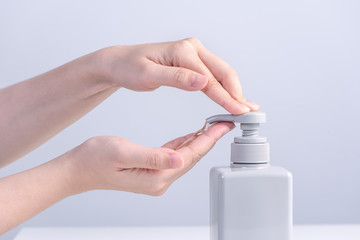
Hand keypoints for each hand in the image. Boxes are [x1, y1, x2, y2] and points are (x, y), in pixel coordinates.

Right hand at [66, 122, 234, 195]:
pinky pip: (174, 155)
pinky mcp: (152, 170)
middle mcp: (159, 180)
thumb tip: (179, 158)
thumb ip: (153, 156)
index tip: (222, 125)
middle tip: (224, 122)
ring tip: (213, 126)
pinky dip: (185, 143)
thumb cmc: (95, 159)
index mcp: (155, 177)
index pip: (189, 156)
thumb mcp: (124, 153)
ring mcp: (156, 176)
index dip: (208, 139)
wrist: (78, 169)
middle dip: (209, 139)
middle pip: (192, 157)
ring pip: (185, 156)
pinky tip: (192, 135)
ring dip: (200, 140)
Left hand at [96, 38, 258, 113]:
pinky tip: (231, 97)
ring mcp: (193, 53)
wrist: (121, 62)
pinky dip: (223, 87)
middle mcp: (192, 48)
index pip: (210, 79)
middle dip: (237, 93)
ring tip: (245, 107)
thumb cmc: (130, 67)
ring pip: (221, 73)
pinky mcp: (192, 61)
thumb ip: (176, 78)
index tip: (238, 112)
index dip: (226, 98)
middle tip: (249, 112)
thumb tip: (202, 82)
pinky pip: (213, 74)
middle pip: (223, 72)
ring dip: (234, 91)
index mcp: (183, 51)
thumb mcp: (148, 75)